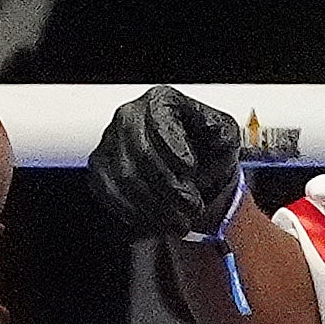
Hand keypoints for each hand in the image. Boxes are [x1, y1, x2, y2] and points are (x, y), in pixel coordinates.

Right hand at [86, 85, 246, 237]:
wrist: (191, 171)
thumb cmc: (205, 149)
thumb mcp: (223, 135)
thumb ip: (220, 131)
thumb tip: (214, 132)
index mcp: (160, 101)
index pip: (159, 121)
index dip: (175, 148)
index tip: (191, 168)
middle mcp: (130, 117)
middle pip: (141, 153)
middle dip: (170, 187)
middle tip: (192, 206)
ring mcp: (111, 144)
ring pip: (125, 178)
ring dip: (156, 207)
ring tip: (180, 221)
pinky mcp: (101, 170)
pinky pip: (110, 194)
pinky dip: (136, 214)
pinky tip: (157, 222)